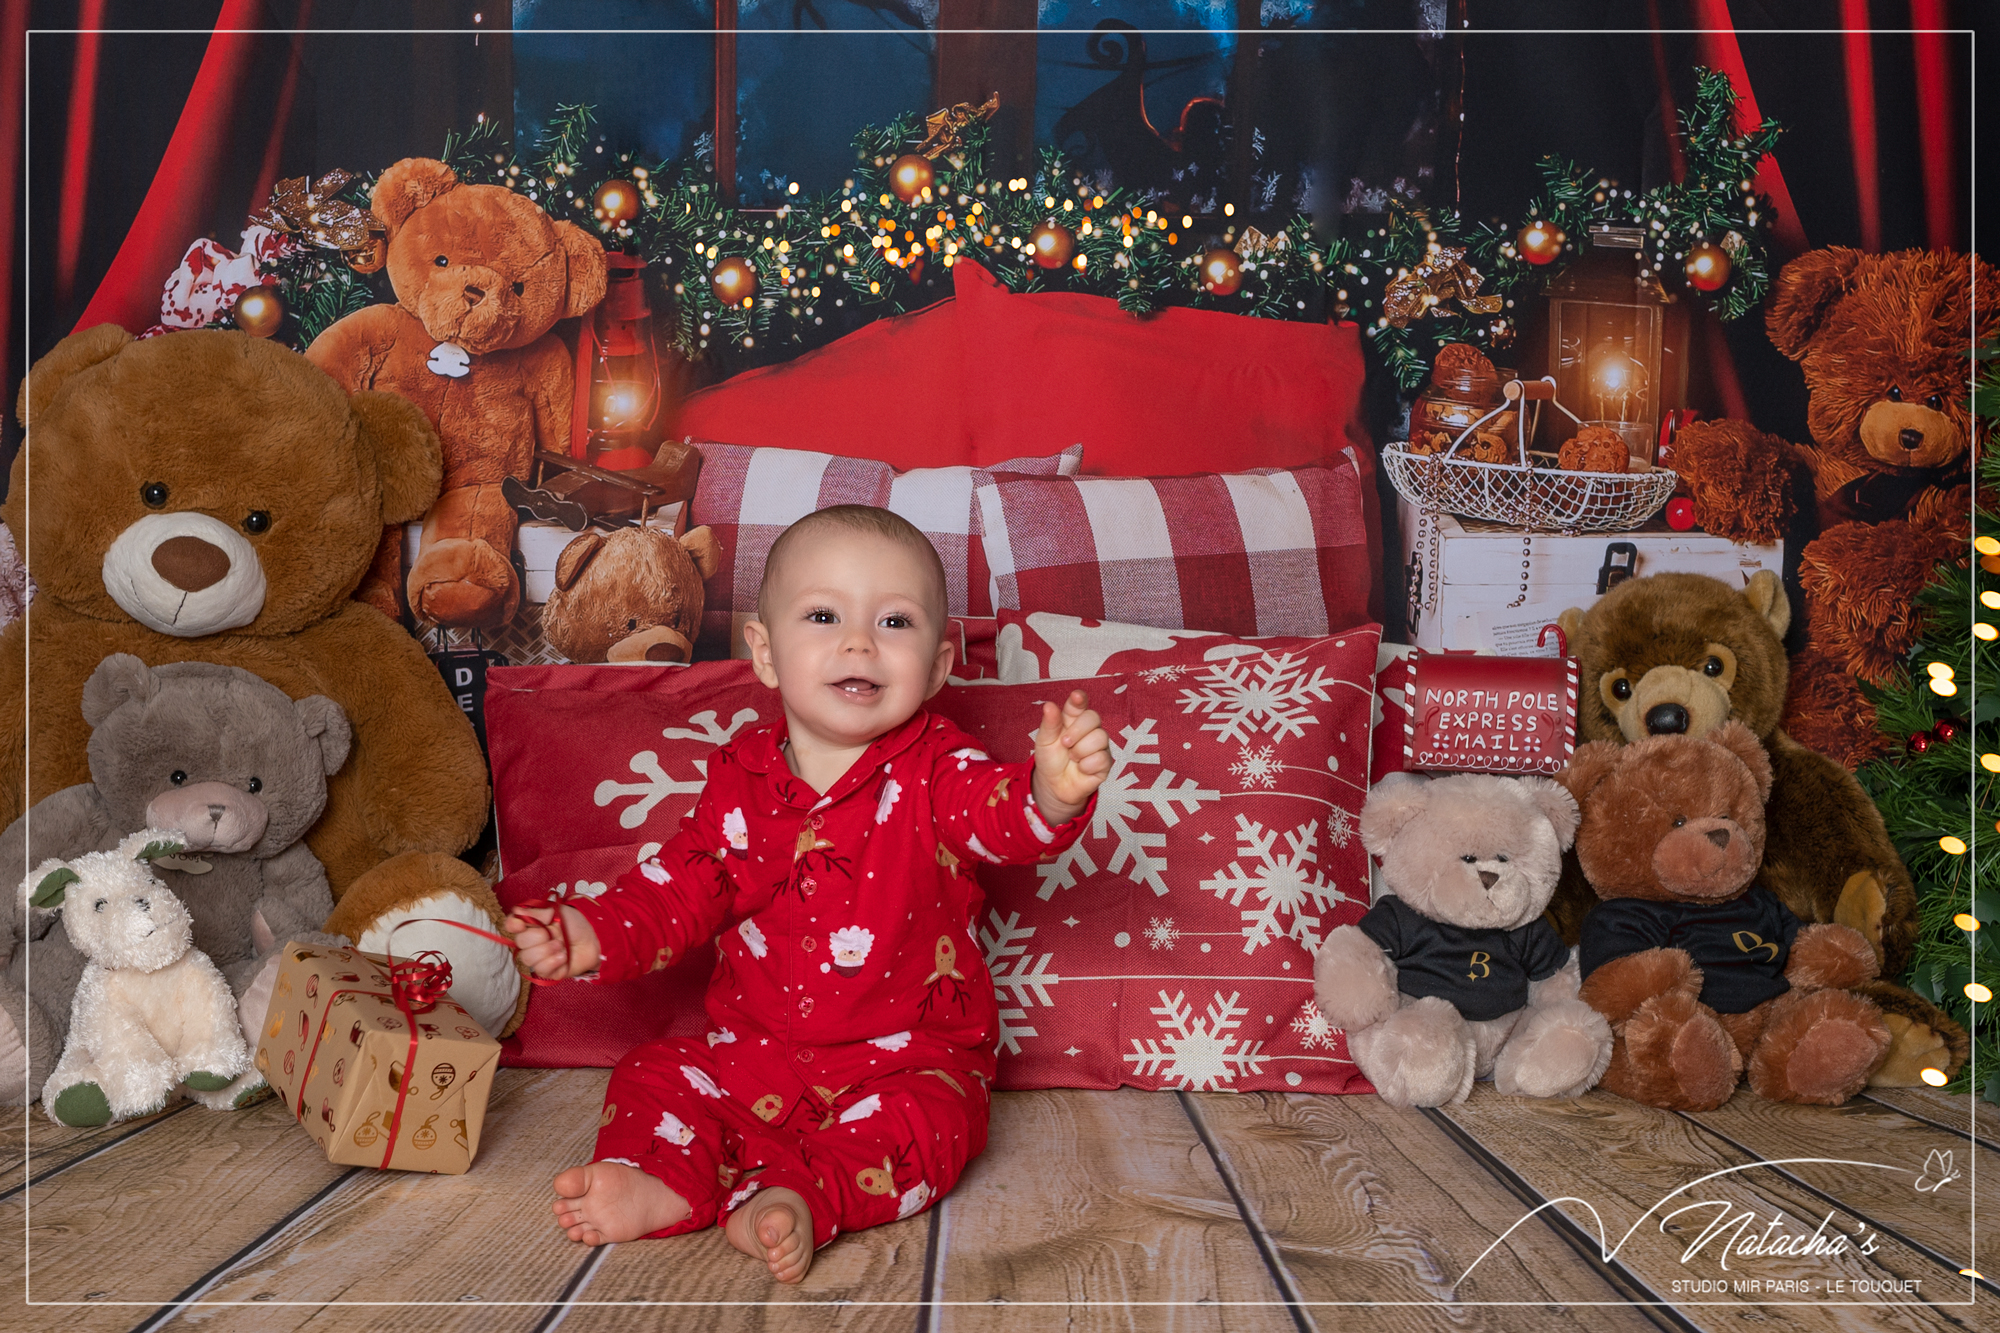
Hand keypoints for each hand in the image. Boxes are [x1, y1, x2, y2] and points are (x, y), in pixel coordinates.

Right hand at [502, 903, 600, 980]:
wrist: (596, 938)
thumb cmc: (577, 923)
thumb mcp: (557, 911)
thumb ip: (537, 912)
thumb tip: (517, 912)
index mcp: (533, 925)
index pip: (511, 925)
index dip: (513, 925)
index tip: (522, 924)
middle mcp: (533, 941)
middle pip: (520, 943)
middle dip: (537, 937)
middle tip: (553, 934)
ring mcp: (540, 957)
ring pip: (528, 959)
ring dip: (546, 951)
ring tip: (561, 945)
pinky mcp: (549, 971)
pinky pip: (541, 970)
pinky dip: (553, 962)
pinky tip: (564, 956)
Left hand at [1031, 689, 1110, 824]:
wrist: (1054, 785)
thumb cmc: (1051, 759)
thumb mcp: (1044, 741)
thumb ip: (1049, 723)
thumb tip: (1049, 705)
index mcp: (1073, 719)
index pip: (1079, 704)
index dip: (1079, 699)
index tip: (1076, 696)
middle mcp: (1089, 729)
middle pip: (1093, 717)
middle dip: (1077, 730)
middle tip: (1065, 743)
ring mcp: (1099, 745)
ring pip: (1100, 737)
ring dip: (1080, 750)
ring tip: (1072, 758)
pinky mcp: (1105, 762)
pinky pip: (1102, 758)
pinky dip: (1086, 766)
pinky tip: (1081, 768)